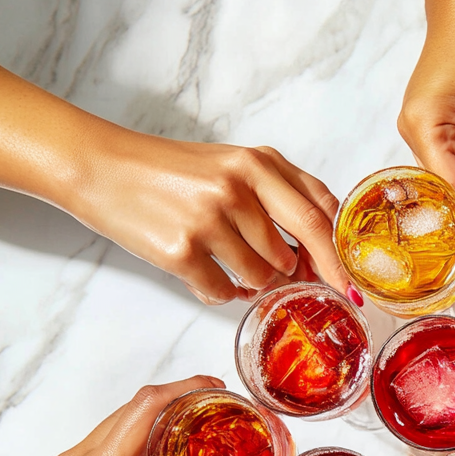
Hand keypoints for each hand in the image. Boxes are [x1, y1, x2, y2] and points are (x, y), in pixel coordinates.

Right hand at [68, 131, 345, 303]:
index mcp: (258, 163)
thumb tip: (320, 255)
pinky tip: (202, 270)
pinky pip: (224, 292)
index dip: (341, 256)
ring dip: (254, 281)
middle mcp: (237, 187)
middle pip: (299, 249)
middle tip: (309, 286)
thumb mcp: (234, 166)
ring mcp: (209, 220)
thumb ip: (281, 198)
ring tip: (227, 259)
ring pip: (263, 276)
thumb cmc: (171, 172)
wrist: (99, 167)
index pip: (321, 215)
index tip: (355, 282)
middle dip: (311, 276)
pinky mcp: (181, 251)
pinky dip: (220, 291)